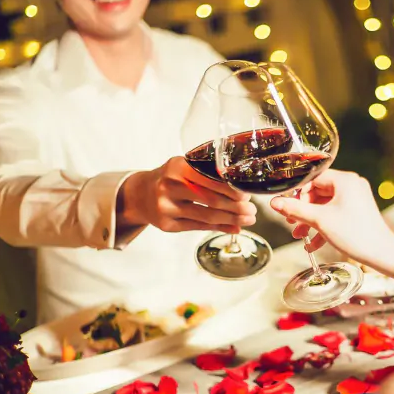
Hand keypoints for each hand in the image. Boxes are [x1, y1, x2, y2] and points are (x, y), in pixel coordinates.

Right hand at [118, 156, 256, 232]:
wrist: (140, 194)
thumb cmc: (170, 178)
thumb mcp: (184, 166)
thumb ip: (208, 172)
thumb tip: (241, 187)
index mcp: (177, 168)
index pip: (211, 180)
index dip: (231, 189)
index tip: (247, 194)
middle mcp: (169, 187)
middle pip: (211, 200)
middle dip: (236, 207)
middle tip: (252, 210)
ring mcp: (166, 208)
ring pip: (207, 216)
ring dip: (232, 219)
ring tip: (248, 219)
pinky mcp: (167, 225)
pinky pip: (199, 227)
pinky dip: (220, 227)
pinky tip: (234, 227)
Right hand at [269, 169, 393, 264]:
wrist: (382, 254)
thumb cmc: (355, 234)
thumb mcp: (320, 221)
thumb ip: (295, 210)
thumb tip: (274, 202)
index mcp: (345, 180)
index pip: (313, 178)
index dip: (298, 193)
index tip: (287, 205)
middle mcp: (352, 186)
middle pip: (318, 192)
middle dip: (303, 210)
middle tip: (290, 221)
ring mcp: (356, 199)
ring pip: (325, 206)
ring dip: (310, 221)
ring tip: (299, 235)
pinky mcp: (357, 213)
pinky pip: (335, 215)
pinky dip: (323, 227)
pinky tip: (312, 244)